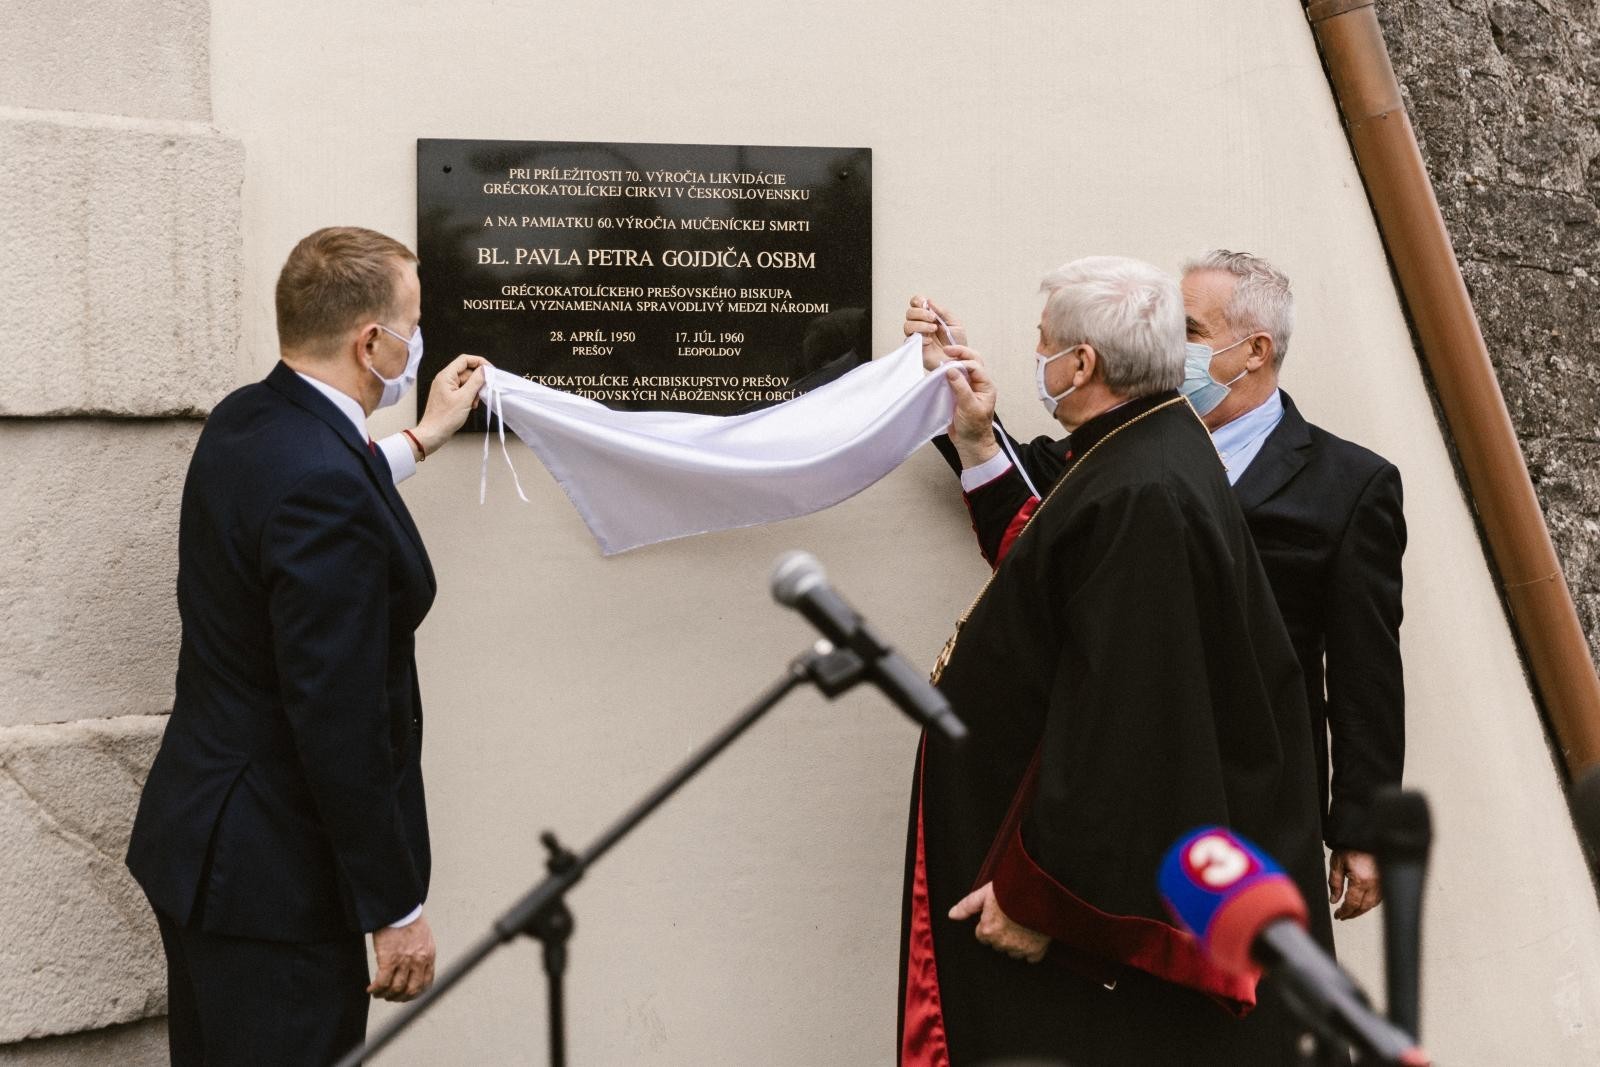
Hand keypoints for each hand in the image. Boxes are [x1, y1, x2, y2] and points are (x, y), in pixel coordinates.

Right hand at [368, 914, 436, 1001]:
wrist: (398, 908)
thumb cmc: (408, 919)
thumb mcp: (424, 937)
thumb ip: (422, 953)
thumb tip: (417, 967)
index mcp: (428, 955)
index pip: (426, 983)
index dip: (415, 994)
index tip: (406, 995)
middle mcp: (418, 961)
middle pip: (411, 990)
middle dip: (400, 998)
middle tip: (391, 997)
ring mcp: (404, 961)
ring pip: (396, 988)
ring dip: (386, 995)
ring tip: (379, 994)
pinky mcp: (389, 959)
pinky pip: (382, 982)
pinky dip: (376, 989)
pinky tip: (370, 989)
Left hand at [413, 354, 489, 455]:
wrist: (433, 433)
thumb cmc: (445, 418)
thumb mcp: (465, 398)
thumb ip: (476, 381)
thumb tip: (484, 370)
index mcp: (446, 376)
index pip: (465, 360)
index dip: (479, 362)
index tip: (490, 370)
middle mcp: (445, 379)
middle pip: (467, 372)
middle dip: (477, 381)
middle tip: (484, 391)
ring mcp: (446, 388)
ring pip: (466, 382)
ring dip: (474, 391)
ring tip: (474, 403)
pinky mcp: (448, 396)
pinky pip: (462, 391)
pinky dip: (469, 396)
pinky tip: (471, 405)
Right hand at [904, 295, 966, 371]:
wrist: (959, 360)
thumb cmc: (957, 343)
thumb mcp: (955, 323)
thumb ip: (942, 312)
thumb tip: (929, 301)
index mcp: (929, 317)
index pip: (915, 304)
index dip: (917, 301)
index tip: (924, 304)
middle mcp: (920, 326)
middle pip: (909, 313)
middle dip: (920, 313)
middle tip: (933, 319)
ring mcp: (917, 337)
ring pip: (907, 326)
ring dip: (920, 325)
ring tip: (933, 329)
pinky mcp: (915, 349)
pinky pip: (909, 341)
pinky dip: (920, 338)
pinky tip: (930, 342)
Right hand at [942, 346, 998, 467]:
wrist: (970, 443)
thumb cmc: (974, 428)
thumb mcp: (968, 407)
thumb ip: (960, 387)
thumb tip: (951, 370)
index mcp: (985, 386)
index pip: (975, 366)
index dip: (962, 361)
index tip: (948, 362)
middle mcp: (978, 384)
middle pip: (972, 361)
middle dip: (960, 354)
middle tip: (946, 351)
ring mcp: (968, 388)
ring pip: (963, 368)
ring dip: (954, 362)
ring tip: (942, 359)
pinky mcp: (959, 393)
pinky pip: (954, 378)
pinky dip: (947, 372)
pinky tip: (939, 371)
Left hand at [949, 881, 1048, 962]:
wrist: (1041, 891)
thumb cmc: (1012, 888)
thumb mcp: (986, 892)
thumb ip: (967, 905)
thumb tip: (952, 915)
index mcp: (987, 930)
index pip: (982, 935)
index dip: (989, 924)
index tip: (998, 915)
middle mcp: (1002, 944)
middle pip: (997, 944)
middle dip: (1001, 934)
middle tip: (1011, 917)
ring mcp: (1020, 949)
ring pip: (1012, 952)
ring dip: (1015, 942)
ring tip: (1023, 924)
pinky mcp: (1036, 951)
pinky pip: (1031, 957)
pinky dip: (1031, 950)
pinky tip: (1033, 935)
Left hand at [1329, 849, 1381, 918]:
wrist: (1365, 835)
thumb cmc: (1352, 846)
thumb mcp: (1337, 862)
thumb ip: (1335, 883)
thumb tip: (1334, 900)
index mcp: (1362, 880)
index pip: (1353, 903)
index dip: (1344, 912)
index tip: (1338, 915)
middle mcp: (1375, 884)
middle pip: (1364, 907)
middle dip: (1352, 914)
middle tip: (1343, 916)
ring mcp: (1383, 883)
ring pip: (1373, 904)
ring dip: (1362, 910)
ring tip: (1351, 911)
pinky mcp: (1386, 880)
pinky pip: (1379, 897)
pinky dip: (1370, 903)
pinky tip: (1363, 903)